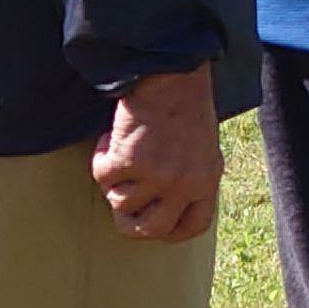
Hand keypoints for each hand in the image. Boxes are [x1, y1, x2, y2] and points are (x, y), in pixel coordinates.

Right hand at [92, 65, 221, 243]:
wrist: (171, 75)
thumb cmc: (185, 104)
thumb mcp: (202, 147)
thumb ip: (189, 176)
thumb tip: (164, 201)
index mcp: (207, 180)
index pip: (192, 226)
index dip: (169, 232)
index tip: (152, 224)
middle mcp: (184, 184)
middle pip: (150, 230)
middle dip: (129, 222)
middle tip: (120, 200)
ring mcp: (157, 176)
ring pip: (119, 202)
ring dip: (114, 179)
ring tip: (120, 150)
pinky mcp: (129, 162)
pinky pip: (102, 176)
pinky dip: (100, 158)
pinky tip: (110, 138)